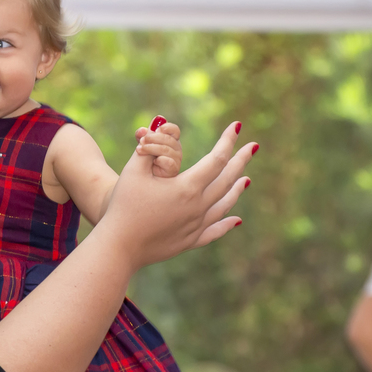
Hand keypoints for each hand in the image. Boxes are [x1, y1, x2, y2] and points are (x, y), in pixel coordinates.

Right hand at [95, 121, 254, 270]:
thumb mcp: (133, 171)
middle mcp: (198, 207)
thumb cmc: (123, 206)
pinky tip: (236, 220)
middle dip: (240, 160)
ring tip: (246, 179)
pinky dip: (227, 224)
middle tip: (252, 147)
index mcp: (187, 187)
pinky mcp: (190, 242)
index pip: (216, 158)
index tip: (237, 126)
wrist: (119, 246)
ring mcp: (196, 226)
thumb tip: (162, 124)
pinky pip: (215, 231)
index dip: (228, 140)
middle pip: (227, 180)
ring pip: (224, 205)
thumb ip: (149, 146)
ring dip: (236, 190)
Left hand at [136, 116, 182, 176]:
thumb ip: (143, 135)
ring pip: (166, 149)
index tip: (158, 128)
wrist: (141, 178)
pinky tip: (153, 162)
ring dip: (151, 148)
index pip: (174, 130)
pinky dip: (159, 160)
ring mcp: (176, 160)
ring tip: (139, 150)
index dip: (167, 127)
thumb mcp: (141, 144)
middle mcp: (176, 149)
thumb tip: (144, 128)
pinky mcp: (173, 170)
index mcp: (171, 140)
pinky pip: (169, 162)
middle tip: (141, 140)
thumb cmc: (144, 159)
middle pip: (169, 138)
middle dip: (153, 138)